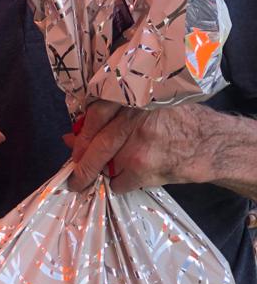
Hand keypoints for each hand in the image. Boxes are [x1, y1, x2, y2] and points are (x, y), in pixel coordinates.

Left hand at [66, 100, 211, 192]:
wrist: (212, 143)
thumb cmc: (179, 123)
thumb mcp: (147, 109)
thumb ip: (113, 117)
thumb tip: (74, 135)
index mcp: (130, 99)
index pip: (95, 115)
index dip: (81, 134)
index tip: (71, 144)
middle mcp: (131, 117)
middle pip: (95, 142)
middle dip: (81, 163)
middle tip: (74, 177)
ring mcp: (136, 142)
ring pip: (105, 164)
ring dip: (100, 174)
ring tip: (103, 177)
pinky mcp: (143, 166)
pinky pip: (118, 182)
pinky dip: (119, 185)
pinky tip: (128, 180)